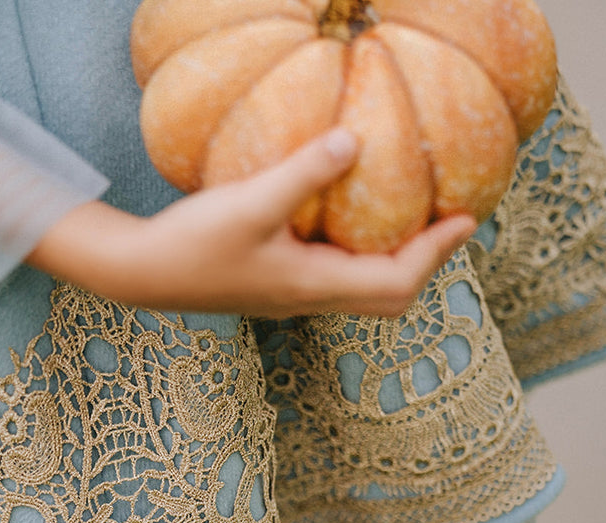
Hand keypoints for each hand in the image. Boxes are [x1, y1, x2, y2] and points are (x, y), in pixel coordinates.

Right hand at [27, 130, 476, 318]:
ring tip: (410, 220)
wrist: (138, 274)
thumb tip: (356, 140)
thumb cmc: (192, 243)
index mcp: (312, 286)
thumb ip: (304, 172)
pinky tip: (348, 218)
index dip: (437, 253)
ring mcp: (288, 295)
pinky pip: (333, 275)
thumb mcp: (251, 201)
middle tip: (449, 224)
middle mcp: (306, 298)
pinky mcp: (270, 283)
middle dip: (424, 263)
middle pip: (386, 296)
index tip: (467, 220)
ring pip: (360, 289)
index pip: (396, 283)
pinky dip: (357, 252)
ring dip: (393, 260)